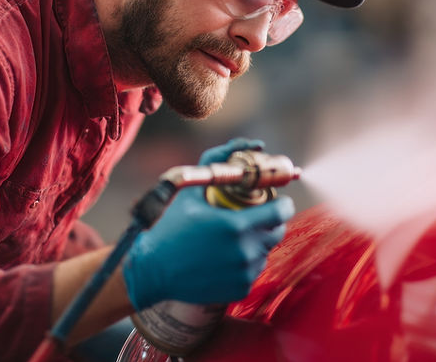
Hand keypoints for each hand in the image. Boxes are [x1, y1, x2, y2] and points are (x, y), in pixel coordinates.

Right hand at [122, 139, 293, 309]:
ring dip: (258, 241)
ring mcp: (244, 273)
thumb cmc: (171, 226)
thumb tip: (252, 145)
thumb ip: (218, 163)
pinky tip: (227, 257)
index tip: (277, 201)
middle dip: (271, 221)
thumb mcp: (192, 191)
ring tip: (235, 237)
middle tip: (255, 216)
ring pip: (266, 251)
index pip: (281, 212)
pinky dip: (246, 262)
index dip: (282, 204)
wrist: (153, 270)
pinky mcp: (241, 289)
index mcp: (237, 225)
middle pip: (278, 232)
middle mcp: (245, 251)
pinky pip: (254, 270)